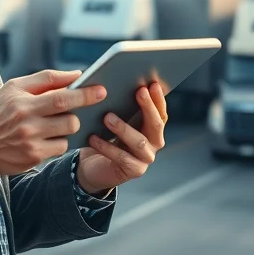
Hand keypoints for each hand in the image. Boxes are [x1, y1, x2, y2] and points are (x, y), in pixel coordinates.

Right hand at [0, 70, 106, 175]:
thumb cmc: (0, 111)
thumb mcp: (15, 87)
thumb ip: (46, 79)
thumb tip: (77, 75)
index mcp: (23, 101)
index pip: (60, 96)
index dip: (84, 93)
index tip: (101, 90)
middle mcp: (27, 122)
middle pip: (69, 117)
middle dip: (80, 111)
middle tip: (83, 106)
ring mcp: (31, 142)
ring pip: (68, 133)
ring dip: (69, 126)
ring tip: (56, 121)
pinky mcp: (33, 157)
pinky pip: (61, 148)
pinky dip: (60, 141)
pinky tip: (49, 136)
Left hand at [75, 81, 166, 195]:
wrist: (94, 165)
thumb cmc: (106, 136)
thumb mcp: (116, 118)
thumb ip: (122, 105)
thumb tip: (116, 83)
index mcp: (153, 128)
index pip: (160, 112)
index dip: (158, 98)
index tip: (152, 84)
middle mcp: (155, 142)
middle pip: (156, 124)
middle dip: (148, 107)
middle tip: (139, 92)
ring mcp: (146, 158)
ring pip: (139, 142)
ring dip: (123, 128)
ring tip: (107, 117)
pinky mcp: (134, 171)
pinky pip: (121, 157)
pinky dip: (106, 147)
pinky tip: (93, 137)